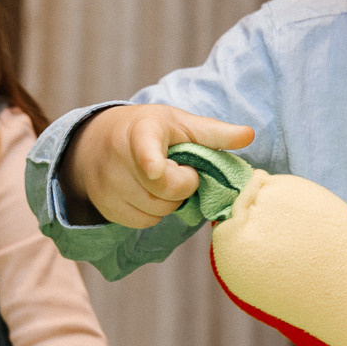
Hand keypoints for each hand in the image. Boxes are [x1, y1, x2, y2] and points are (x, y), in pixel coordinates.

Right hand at [68, 105, 253, 228]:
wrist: (96, 141)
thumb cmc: (152, 130)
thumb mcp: (181, 123)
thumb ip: (214, 133)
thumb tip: (250, 135)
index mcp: (143, 129)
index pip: (145, 147)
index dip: (151, 160)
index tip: (155, 168)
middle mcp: (119, 157)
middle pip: (167, 190)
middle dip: (184, 184)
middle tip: (180, 168)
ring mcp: (108, 184)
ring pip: (157, 210)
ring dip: (170, 201)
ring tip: (163, 178)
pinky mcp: (105, 206)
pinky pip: (143, 222)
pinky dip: (154, 212)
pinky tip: (150, 193)